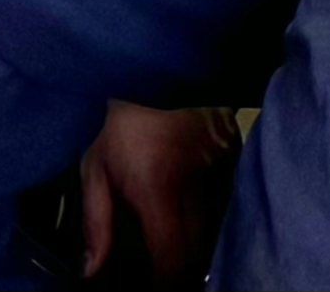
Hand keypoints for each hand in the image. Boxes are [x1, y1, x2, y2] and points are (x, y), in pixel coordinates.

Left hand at [75, 100, 234, 287]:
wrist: (153, 61)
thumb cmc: (116, 116)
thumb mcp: (93, 167)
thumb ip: (97, 223)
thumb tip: (93, 271)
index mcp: (158, 188)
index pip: (174, 254)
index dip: (168, 280)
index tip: (159, 286)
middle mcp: (197, 180)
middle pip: (201, 244)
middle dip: (186, 263)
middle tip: (167, 264)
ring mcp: (222, 162)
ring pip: (221, 219)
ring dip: (205, 236)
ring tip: (184, 239)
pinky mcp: (235, 147)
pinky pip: (232, 191)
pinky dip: (220, 207)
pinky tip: (204, 209)